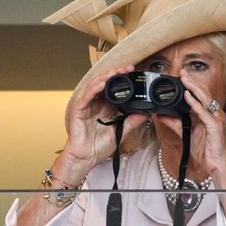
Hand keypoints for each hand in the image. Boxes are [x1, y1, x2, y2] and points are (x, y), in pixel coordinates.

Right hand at [60, 65, 148, 179]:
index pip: (114, 87)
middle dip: (117, 73)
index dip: (124, 79)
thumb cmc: (99, 146)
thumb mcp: (121, 131)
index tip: (136, 74)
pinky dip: (95, 87)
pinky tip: (103, 83)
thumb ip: (132, 121)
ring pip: (96, 84)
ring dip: (106, 77)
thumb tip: (147, 113)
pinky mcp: (78, 109)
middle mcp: (96, 102)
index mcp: (106, 106)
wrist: (87, 157)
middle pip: (105, 82)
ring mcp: (86, 104)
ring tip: (117, 72)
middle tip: (130, 68)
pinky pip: (87, 95)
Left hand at [179, 71, 225, 179]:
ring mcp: (216, 119)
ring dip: (194, 88)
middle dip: (192, 82)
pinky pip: (203, 112)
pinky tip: (188, 96)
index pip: (200, 95)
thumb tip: (161, 115)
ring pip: (205, 99)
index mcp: (209, 114)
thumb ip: (175, 123)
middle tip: (181, 72)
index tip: (181, 76)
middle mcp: (214, 113)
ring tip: (184, 78)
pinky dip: (195, 103)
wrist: (216, 165)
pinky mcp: (215, 126)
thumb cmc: (206, 150)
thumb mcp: (186, 134)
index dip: (191, 85)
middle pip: (203, 93)